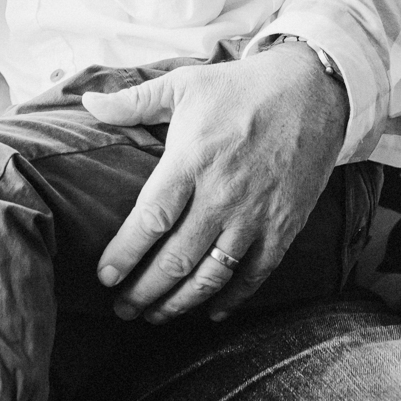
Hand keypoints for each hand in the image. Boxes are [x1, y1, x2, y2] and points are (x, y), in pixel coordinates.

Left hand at [80, 43, 348, 322]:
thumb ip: (132, 101)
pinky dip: (232, 298)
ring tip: (155, 316)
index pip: (151, 220)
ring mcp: (255, 215)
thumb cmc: (240, 88)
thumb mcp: (182, 85)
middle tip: (121, 309)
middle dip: (144, 290)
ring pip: (212, 275)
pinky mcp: (284, 226)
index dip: (125, 254)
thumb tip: (87, 103)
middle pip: (176, 258)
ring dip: (180, 302)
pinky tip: (211, 312)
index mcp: (191, 161)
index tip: (104, 277)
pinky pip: (255, 274)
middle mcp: (222, 195)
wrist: (312, 91)